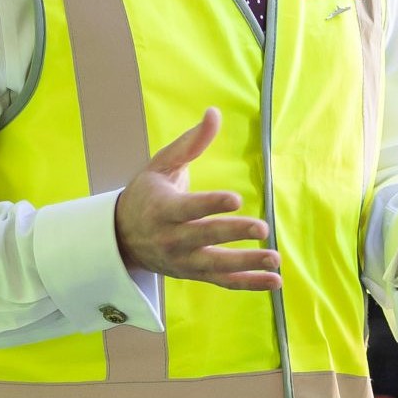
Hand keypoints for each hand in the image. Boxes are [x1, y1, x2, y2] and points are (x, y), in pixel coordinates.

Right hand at [115, 108, 279, 291]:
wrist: (122, 237)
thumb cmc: (146, 194)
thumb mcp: (161, 165)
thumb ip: (190, 143)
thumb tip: (214, 113)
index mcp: (161, 209)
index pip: (188, 208)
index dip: (211, 204)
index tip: (235, 199)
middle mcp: (171, 239)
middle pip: (204, 237)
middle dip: (233, 233)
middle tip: (262, 228)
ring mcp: (183, 261)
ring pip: (217, 265)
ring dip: (248, 264)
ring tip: (275, 259)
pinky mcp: (194, 274)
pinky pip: (223, 282)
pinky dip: (249, 284)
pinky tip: (275, 281)